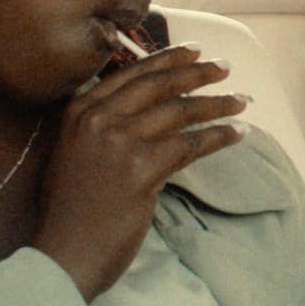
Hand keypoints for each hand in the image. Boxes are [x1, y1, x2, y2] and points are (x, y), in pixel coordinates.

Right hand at [33, 45, 247, 299]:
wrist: (62, 254)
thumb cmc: (70, 211)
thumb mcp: (73, 153)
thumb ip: (98, 125)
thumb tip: (140, 109)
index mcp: (79, 110)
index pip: (133, 73)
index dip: (169, 59)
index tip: (195, 51)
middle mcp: (97, 118)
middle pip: (159, 84)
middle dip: (198, 72)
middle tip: (226, 67)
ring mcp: (119, 142)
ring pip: (180, 111)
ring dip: (218, 103)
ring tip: (242, 100)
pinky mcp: (142, 169)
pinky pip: (192, 144)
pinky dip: (220, 136)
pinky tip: (238, 133)